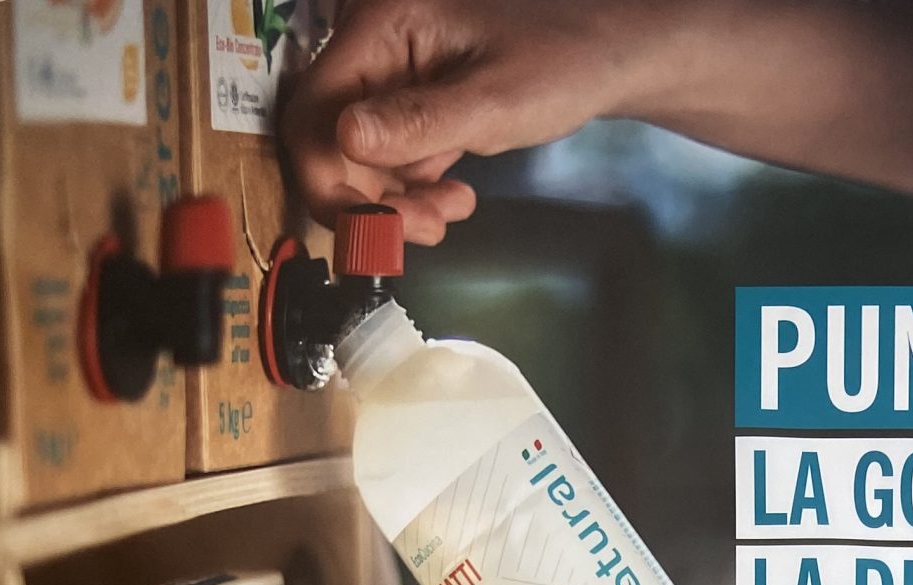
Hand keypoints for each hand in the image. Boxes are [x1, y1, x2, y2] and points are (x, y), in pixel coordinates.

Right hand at [281, 0, 669, 240]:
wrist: (600, 59)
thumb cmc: (558, 64)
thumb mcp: (492, 101)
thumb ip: (418, 121)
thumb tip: (344, 142)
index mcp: (381, 26)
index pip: (312, 110)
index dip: (328, 179)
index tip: (371, 231)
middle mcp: (372, 47)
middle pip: (325, 139)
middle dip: (368, 199)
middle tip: (426, 230)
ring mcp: (388, 77)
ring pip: (355, 159)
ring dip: (394, 202)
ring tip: (450, 212)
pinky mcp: (408, 104)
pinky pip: (386, 159)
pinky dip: (410, 191)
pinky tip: (451, 199)